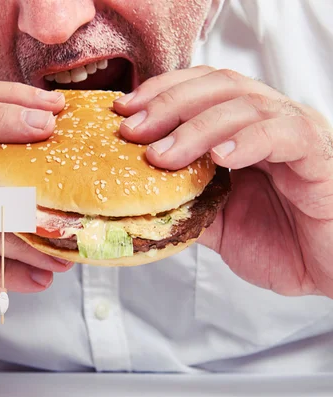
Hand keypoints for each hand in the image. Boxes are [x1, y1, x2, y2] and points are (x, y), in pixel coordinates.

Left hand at [114, 66, 332, 297]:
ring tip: (162, 153)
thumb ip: (185, 204)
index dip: (160, 93)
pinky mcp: (319, 155)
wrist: (329, 271)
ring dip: (197, 126)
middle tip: (132, 129)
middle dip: (168, 103)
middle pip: (218, 87)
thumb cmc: (282, 244)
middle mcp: (269, 123)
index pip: (200, 90)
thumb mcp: (217, 224)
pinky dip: (249, 140)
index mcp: (242, 131)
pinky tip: (220, 157)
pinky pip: (286, 134)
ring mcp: (295, 134)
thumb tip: (136, 199)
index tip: (122, 111)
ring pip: (246, 105)